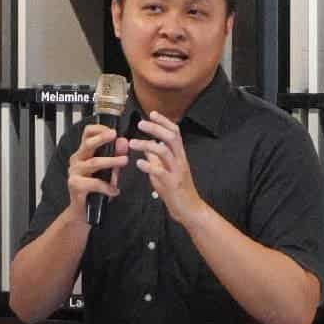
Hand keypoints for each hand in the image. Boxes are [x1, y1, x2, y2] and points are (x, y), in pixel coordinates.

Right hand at [66, 124, 128, 216]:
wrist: (83, 213)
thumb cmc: (95, 190)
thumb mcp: (109, 171)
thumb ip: (115, 156)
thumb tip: (123, 141)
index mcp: (83, 154)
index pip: (86, 134)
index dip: (99, 129)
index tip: (112, 130)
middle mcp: (77, 161)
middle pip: (88, 144)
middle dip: (102, 138)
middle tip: (115, 135)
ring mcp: (75, 173)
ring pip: (93, 163)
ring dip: (110, 161)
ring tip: (124, 161)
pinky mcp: (76, 186)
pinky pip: (94, 183)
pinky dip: (107, 187)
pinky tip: (115, 191)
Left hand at [129, 112, 206, 229]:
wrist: (190, 210)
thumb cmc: (177, 190)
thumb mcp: (166, 171)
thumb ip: (156, 159)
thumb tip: (146, 147)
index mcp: (179, 155)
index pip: (175, 132)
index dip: (164, 121)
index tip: (152, 113)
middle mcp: (180, 160)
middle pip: (171, 137)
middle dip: (156, 128)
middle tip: (140, 124)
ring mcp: (177, 172)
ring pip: (165, 152)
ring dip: (148, 145)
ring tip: (133, 143)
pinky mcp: (172, 184)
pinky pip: (160, 172)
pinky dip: (149, 166)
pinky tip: (139, 163)